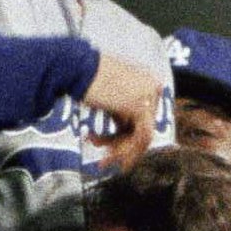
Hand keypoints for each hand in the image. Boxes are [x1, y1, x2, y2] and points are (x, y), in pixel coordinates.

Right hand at [83, 54, 162, 172]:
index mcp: (147, 81)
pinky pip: (139, 138)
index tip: (106, 147)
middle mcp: (153, 87)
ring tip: (102, 162)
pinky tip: (107, 158)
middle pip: (142, 127)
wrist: (77, 68)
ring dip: (121, 152)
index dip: (123, 136)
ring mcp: (150, 96)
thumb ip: (121, 109)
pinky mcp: (141, 107)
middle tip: (103, 159)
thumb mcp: (110, 94)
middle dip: (121, 146)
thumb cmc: (85, 78)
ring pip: (142, 137)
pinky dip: (124, 151)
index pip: (142, 117)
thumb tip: (124, 130)